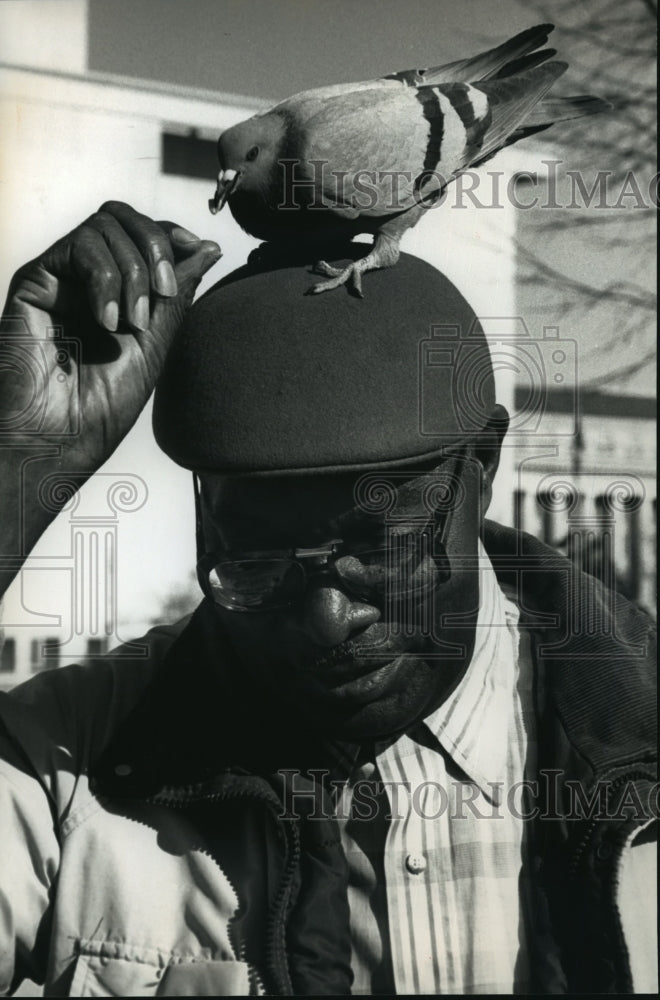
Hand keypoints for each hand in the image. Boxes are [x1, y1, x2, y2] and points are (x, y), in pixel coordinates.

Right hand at [1, 201, 220, 470]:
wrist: (59, 438)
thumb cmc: (101, 408)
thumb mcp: (156, 344)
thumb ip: (178, 293)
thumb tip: (209, 248)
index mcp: (117, 293)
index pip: (144, 235)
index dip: (172, 234)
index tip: (199, 250)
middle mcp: (85, 280)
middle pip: (123, 218)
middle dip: (155, 245)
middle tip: (163, 291)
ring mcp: (60, 279)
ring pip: (104, 226)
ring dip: (132, 271)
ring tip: (132, 323)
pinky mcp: (35, 281)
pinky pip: (78, 245)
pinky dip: (105, 278)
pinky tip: (106, 320)